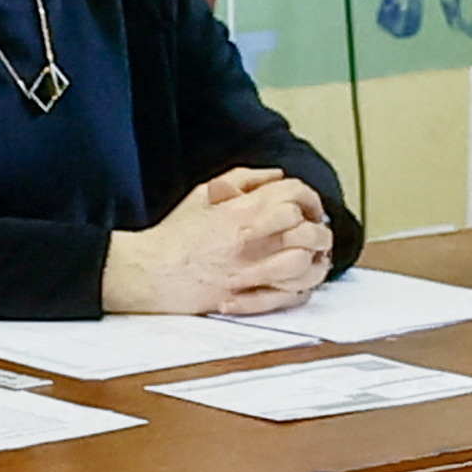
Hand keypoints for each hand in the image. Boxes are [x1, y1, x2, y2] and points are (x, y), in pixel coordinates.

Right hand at [105, 165, 333, 315]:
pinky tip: (303, 278)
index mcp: (240, 211)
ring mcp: (250, 271)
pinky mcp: (247, 297)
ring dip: (315, 257)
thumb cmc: (177, 233)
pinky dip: (303, 285)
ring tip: (315, 254)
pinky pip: (289, 293)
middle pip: (306, 229)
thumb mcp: (205, 193)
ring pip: (303, 262)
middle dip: (319, 227)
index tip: (309, 205)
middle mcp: (249, 240)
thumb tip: (276, 175)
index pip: (293, 194)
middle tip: (317, 229)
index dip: (309, 197)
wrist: (151, 271)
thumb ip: (243, 179)